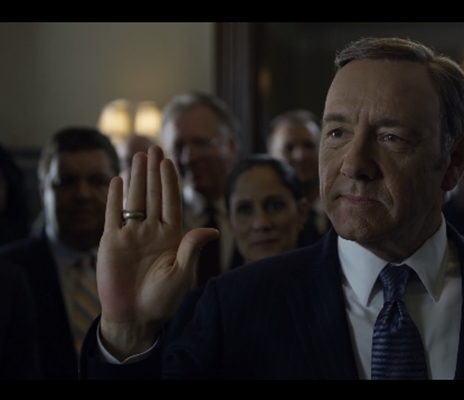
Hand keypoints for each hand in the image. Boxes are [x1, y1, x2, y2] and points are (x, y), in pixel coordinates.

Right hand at [97, 146, 218, 360]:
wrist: (135, 317)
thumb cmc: (163, 298)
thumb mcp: (182, 273)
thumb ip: (192, 248)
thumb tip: (213, 230)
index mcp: (172, 236)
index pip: (171, 202)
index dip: (170, 182)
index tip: (170, 161)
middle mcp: (152, 231)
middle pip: (153, 195)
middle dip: (154, 172)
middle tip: (155, 148)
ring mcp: (131, 235)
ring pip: (134, 200)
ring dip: (136, 178)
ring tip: (138, 156)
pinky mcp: (112, 242)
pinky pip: (113, 215)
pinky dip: (115, 198)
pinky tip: (118, 180)